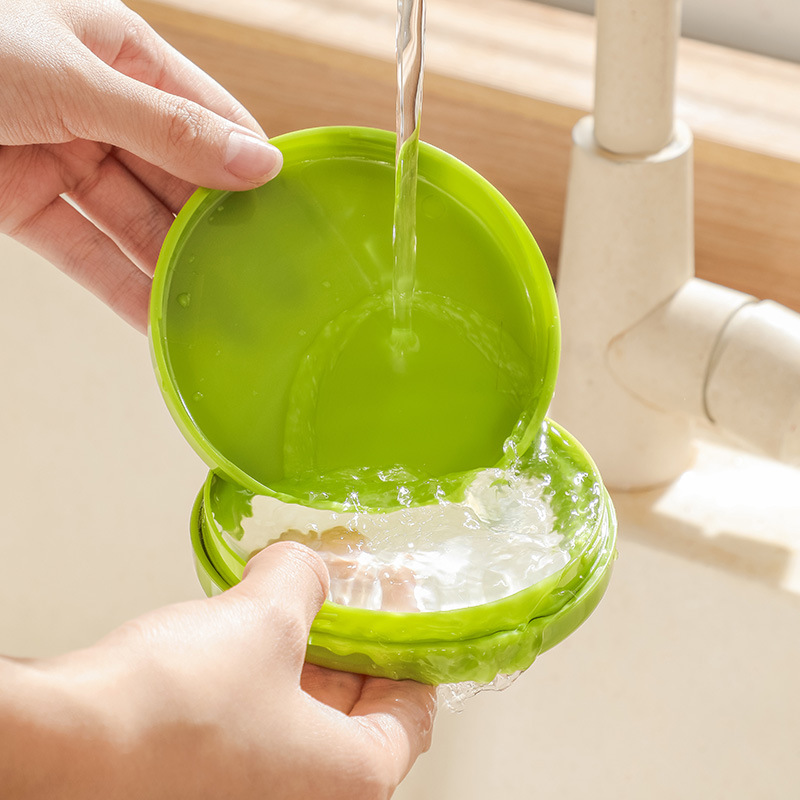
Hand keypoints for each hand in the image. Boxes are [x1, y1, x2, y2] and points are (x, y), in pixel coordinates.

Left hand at [0, 0, 281, 331]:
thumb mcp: (75, 80)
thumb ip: (170, 128)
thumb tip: (260, 162)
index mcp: (120, 53)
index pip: (210, 114)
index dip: (251, 162)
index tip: (293, 213)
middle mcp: (100, 107)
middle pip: (177, 178)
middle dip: (216, 228)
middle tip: (265, 279)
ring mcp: (63, 158)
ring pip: (135, 223)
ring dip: (174, 269)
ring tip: (222, 312)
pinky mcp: (26, 205)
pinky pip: (86, 253)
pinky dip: (121, 289)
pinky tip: (161, 322)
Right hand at [0, 542, 435, 798]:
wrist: (64, 747)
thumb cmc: (171, 710)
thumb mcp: (265, 618)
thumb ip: (304, 580)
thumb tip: (306, 566)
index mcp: (350, 781)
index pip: (412, 713)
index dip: (410, 645)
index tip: (403, 607)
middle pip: (358, 714)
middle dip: (354, 642)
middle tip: (353, 593)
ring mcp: (252, 796)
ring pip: (305, 719)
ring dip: (306, 654)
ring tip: (297, 599)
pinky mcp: (206, 783)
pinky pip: (260, 724)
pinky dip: (265, 675)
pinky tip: (247, 631)